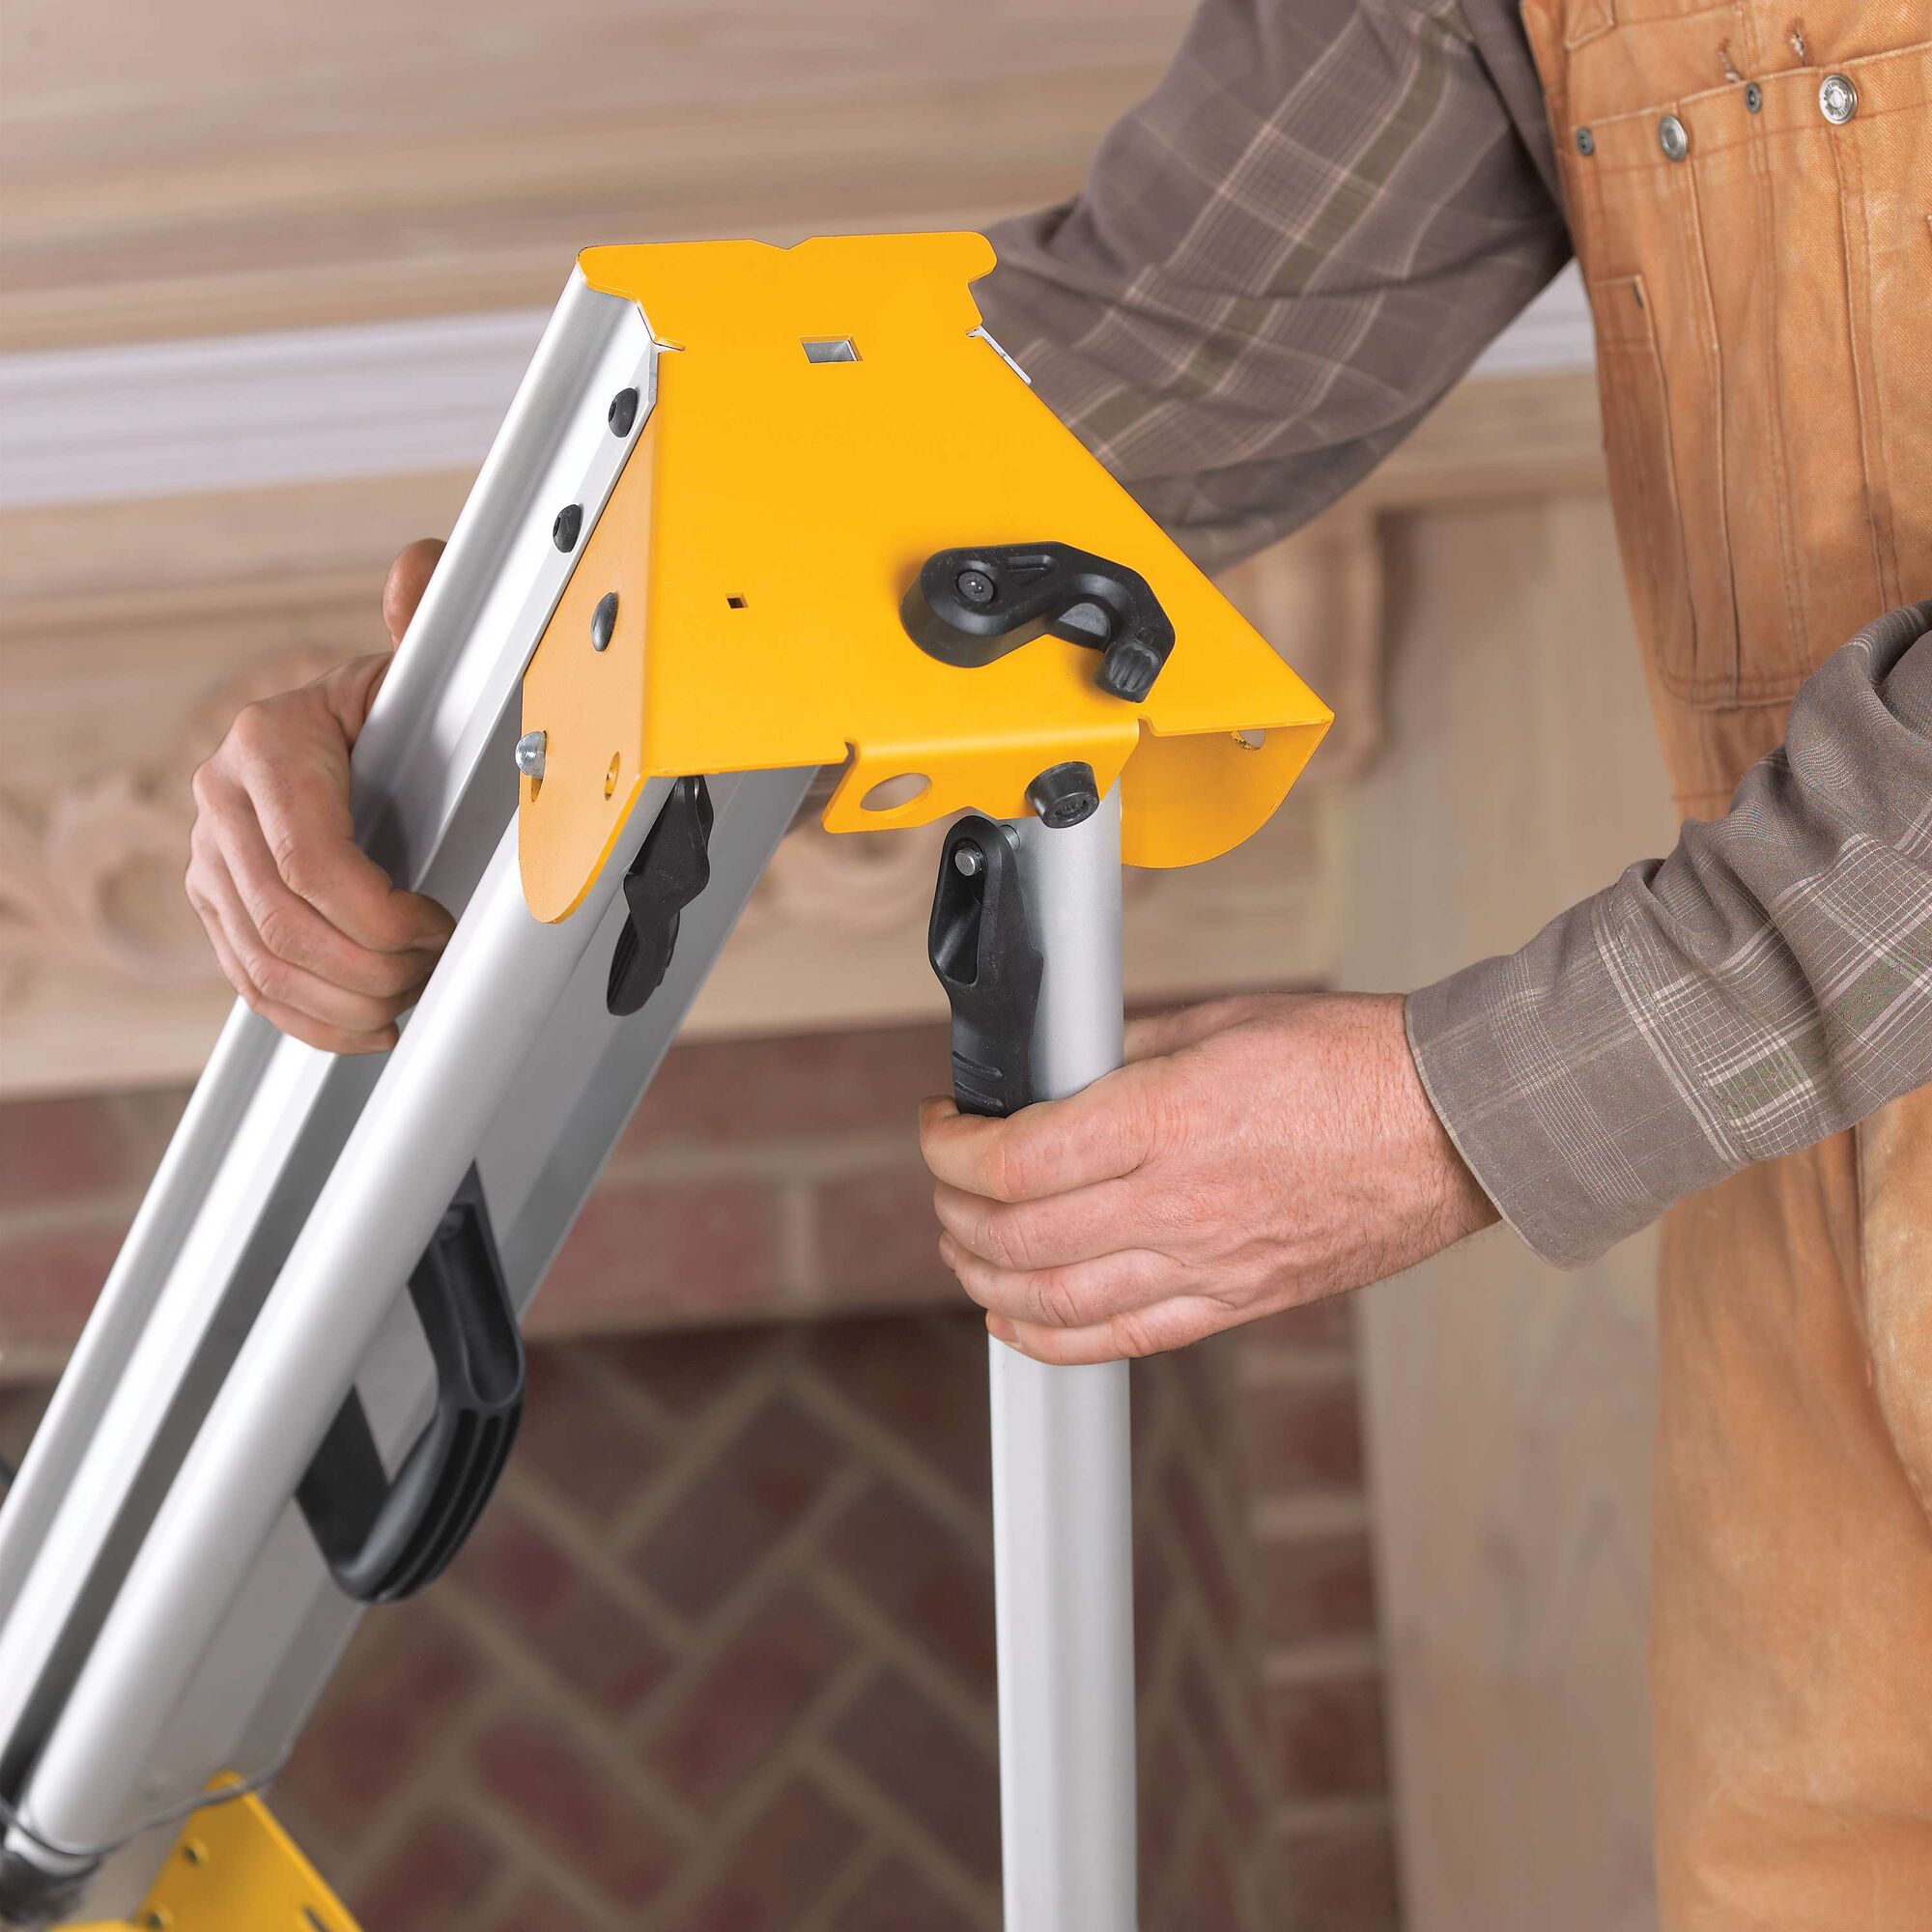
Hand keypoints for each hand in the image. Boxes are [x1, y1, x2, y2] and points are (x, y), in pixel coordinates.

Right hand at [185, 539, 454, 1052]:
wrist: (341, 739)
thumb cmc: (389, 712)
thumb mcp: (411, 673)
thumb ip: (423, 626)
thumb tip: (422, 568)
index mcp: (268, 745)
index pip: (312, 861)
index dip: (381, 914)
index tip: (434, 925)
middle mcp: (223, 802)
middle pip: (287, 924)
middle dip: (371, 966)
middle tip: (430, 970)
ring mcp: (212, 859)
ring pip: (263, 964)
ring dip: (345, 1002)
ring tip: (406, 997)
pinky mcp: (216, 905)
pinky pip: (249, 984)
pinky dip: (311, 1022)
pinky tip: (365, 1027)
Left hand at [920, 991, 1496, 1363]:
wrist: (1457, 1125)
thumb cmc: (1356, 1062)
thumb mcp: (1223, 1020)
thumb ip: (1129, 1048)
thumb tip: (1065, 1069)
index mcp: (1169, 1117)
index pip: (1017, 1158)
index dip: (951, 1148)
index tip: (940, 1127)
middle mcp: (1179, 1201)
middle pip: (1019, 1233)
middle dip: (956, 1208)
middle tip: (946, 1181)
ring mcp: (1209, 1262)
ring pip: (1057, 1299)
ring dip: (986, 1276)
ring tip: (964, 1246)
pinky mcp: (1239, 1300)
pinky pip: (1124, 1339)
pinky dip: (1052, 1338)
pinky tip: (1015, 1319)